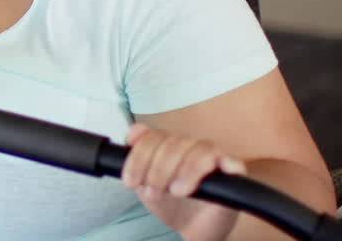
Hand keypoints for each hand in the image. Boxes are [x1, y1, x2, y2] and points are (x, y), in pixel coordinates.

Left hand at [122, 123, 246, 240]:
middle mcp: (190, 146)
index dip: (138, 157)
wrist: (192, 228)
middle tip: (153, 192)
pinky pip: (232, 163)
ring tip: (176, 192)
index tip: (130, 182)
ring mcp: (213, 158)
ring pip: (200, 150)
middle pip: (174, 142)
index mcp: (168, 145)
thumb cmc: (170, 203)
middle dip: (158, 169)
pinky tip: (210, 179)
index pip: (153, 136)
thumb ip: (136, 160)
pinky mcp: (232, 174)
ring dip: (185, 170)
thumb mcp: (144, 184)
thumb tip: (132, 135)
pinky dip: (223, 165)